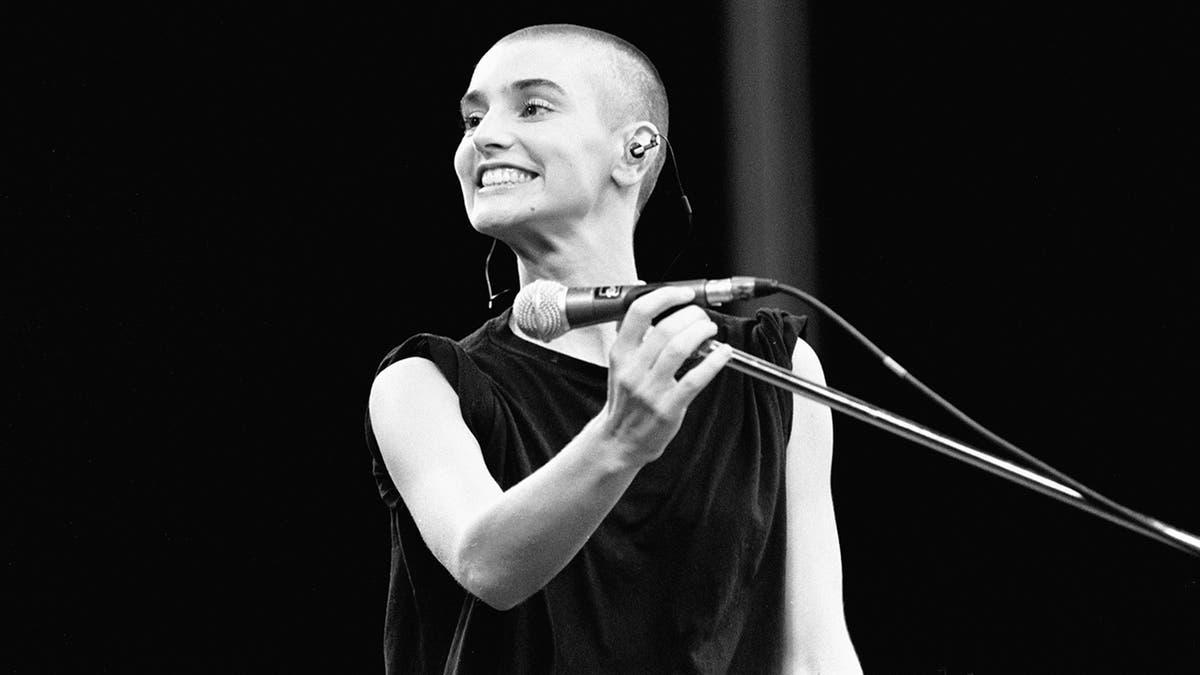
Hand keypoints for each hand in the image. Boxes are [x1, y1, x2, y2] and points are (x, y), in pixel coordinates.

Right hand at [597, 286, 733, 466]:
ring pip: (679, 349)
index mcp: (620, 353)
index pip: (638, 312)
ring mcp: (650, 389)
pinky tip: (723, 353)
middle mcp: (633, 369)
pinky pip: (695, 379)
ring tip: (710, 331)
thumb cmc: (625, 400)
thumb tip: (642, 293)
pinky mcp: (668, 408)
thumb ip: (631, 332)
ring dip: (702, 333)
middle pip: (665, 328)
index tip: (683, 294)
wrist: (619, 440)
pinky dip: (714, 362)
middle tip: (702, 317)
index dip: (665, 297)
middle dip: (691, 316)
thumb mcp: (619, 364)